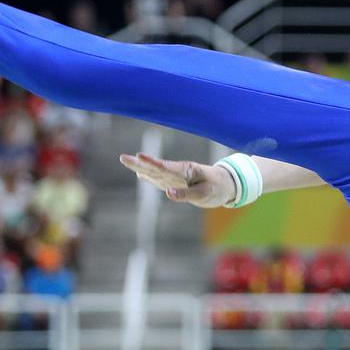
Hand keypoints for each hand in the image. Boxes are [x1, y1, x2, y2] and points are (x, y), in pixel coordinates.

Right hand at [119, 152, 234, 208]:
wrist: (226, 184)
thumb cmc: (217, 188)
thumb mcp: (204, 193)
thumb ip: (186, 193)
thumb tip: (167, 193)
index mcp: (186, 171)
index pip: (166, 167)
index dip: (152, 163)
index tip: (139, 156)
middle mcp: (179, 172)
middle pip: (156, 167)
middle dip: (139, 163)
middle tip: (123, 157)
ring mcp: (177, 177)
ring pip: (156, 173)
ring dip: (141, 168)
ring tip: (127, 161)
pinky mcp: (177, 183)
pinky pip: (161, 180)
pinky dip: (150, 177)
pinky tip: (141, 175)